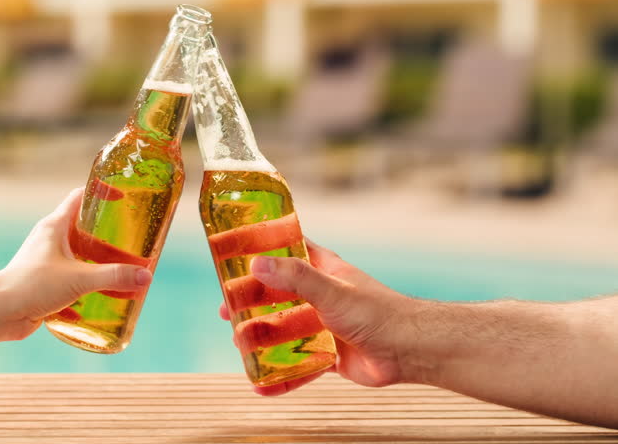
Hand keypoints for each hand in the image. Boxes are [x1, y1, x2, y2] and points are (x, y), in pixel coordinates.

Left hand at [0, 188, 151, 339]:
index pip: (81, 197)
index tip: (124, 199)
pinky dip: (87, 293)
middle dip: (110, 241)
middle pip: (86, 232)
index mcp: (55, 227)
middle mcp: (51, 241)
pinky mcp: (45, 286)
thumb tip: (146, 277)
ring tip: (124, 278)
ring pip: (80, 260)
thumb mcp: (79, 278)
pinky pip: (72, 285)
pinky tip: (102, 305)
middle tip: (134, 246)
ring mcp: (47, 264)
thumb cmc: (31, 286)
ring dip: (100, 269)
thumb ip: (114, 277)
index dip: (102, 194)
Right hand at [219, 240, 414, 394]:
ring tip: (239, 344)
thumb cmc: (378, 312)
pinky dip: (280, 377)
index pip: (285, 250)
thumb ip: (296, 278)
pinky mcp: (328, 355)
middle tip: (226, 309)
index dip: (259, 249)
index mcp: (321, 269)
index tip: (230, 253)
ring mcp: (323, 326)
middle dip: (250, 302)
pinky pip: (298, 366)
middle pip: (276, 294)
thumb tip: (256, 264)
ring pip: (283, 331)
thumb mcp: (332, 291)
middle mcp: (319, 295)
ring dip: (260, 338)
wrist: (410, 352)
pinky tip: (260, 387)